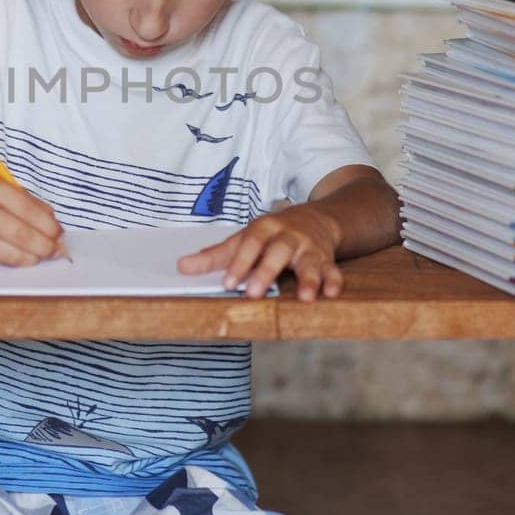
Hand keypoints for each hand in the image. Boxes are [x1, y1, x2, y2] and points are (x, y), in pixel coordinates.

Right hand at [0, 166, 66, 265]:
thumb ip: (26, 201)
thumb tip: (53, 224)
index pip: (28, 211)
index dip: (49, 226)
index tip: (60, 233)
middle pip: (21, 235)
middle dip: (45, 246)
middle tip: (56, 249)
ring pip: (10, 254)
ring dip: (32, 257)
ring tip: (41, 254)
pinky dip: (13, 259)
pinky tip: (21, 254)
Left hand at [177, 207, 343, 300]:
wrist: (317, 218)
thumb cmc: (271, 234)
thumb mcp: (244, 239)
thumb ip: (215, 256)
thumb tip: (181, 267)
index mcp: (264, 229)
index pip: (248, 244)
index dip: (238, 263)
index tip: (227, 283)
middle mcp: (287, 236)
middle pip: (276, 252)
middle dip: (266, 272)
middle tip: (253, 293)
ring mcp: (309, 248)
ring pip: (308, 262)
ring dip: (308, 278)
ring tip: (305, 297)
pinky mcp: (327, 259)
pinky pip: (332, 270)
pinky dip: (333, 281)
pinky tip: (331, 293)